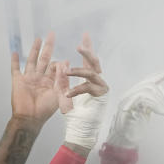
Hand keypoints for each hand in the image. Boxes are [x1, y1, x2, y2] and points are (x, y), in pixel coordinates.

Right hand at [10, 33, 57, 124]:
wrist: (31, 118)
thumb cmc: (46, 109)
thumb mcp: (58, 92)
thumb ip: (62, 78)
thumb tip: (66, 63)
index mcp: (50, 81)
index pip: (56, 67)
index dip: (61, 63)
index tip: (66, 60)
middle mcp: (40, 77)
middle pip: (44, 59)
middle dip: (48, 47)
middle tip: (52, 35)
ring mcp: (29, 78)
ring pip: (32, 60)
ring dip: (34, 50)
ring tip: (38, 39)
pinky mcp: (18, 81)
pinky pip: (15, 69)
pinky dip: (14, 61)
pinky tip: (15, 51)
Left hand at [55, 34, 108, 150]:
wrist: (81, 129)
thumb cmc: (73, 113)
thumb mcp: (63, 93)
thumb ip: (63, 80)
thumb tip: (62, 64)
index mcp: (89, 78)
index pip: (88, 60)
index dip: (87, 48)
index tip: (85, 35)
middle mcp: (97, 80)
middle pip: (94, 62)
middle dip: (87, 52)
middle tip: (80, 45)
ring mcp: (101, 87)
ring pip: (91, 73)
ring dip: (78, 71)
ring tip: (67, 71)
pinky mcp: (102, 94)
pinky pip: (88, 87)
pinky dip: (77, 90)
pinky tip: (67, 94)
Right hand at [107, 71, 163, 147]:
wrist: (124, 139)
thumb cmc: (136, 126)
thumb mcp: (147, 110)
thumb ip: (152, 100)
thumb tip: (162, 89)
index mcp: (134, 94)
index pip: (147, 80)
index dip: (160, 75)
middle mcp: (129, 95)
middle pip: (148, 84)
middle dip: (160, 95)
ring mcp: (126, 102)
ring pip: (146, 91)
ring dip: (159, 101)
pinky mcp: (126, 109)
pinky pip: (141, 100)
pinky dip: (154, 105)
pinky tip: (161, 113)